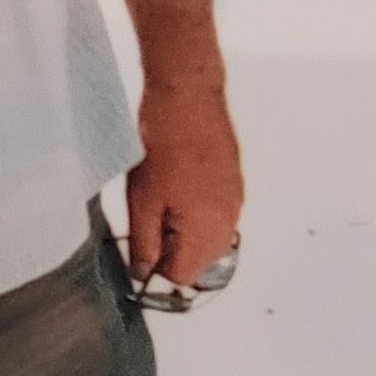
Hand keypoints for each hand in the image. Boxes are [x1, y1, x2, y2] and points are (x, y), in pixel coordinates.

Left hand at [125, 71, 243, 286]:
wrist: (188, 98)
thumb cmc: (165, 144)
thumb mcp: (141, 202)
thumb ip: (144, 245)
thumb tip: (143, 272)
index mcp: (207, 230)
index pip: (183, 277)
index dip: (156, 267)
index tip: (140, 248)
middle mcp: (228, 220)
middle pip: (199, 261)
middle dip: (173, 250)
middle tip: (149, 217)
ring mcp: (235, 201)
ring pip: (208, 238)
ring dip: (184, 230)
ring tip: (164, 196)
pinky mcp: (234, 183)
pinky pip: (216, 214)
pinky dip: (197, 210)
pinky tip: (178, 184)